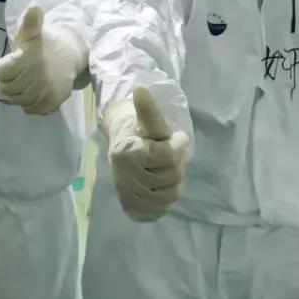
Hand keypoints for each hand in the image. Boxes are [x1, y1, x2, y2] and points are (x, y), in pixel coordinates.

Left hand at [0, 7, 86, 114]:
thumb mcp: (33, 32)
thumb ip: (30, 24)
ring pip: (18, 101)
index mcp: (30, 57)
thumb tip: (34, 8)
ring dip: (18, 94)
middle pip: (7, 89)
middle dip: (8, 82)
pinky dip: (29, 104)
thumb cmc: (44, 43)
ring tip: (24, 83)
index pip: (2, 71)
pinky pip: (32, 109)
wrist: (70, 55)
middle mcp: (38, 77)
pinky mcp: (53, 102)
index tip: (10, 62)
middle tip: (16, 74)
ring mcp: (46, 92)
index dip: (3, 68)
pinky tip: (33, 92)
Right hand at [105, 87, 188, 222]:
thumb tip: (140, 88)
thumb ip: (148, 110)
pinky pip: (160, 210)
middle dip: (177, 165)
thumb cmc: (138, 132)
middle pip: (170, 177)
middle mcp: (125, 175)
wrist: (121, 148)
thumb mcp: (146, 121)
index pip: (165, 155)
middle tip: (171, 155)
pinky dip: (165, 200)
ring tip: (166, 170)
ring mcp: (128, 194)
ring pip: (169, 195)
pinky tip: (160, 187)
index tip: (177, 138)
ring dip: (174, 183)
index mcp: (127, 151)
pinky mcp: (132, 208)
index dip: (177, 146)